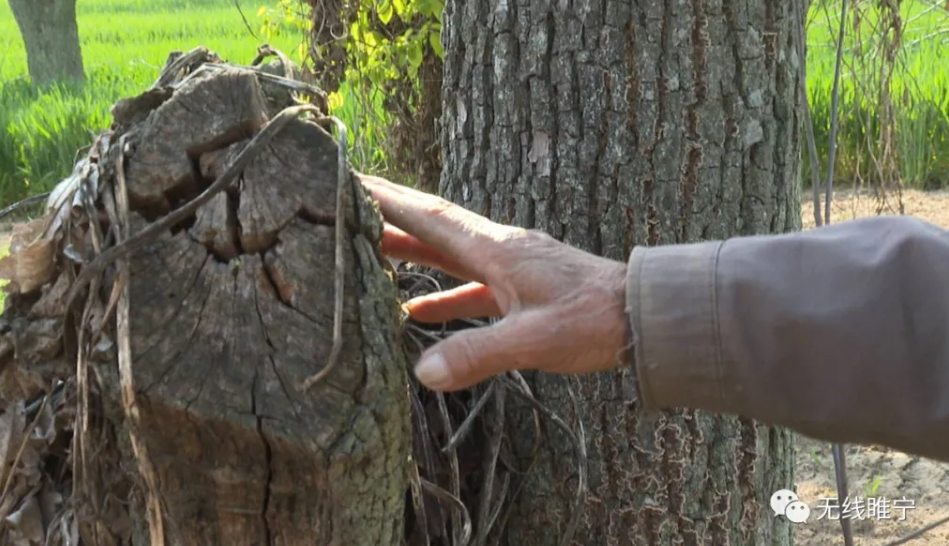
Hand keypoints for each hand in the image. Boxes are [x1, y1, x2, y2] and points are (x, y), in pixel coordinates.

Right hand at [357, 174, 632, 391]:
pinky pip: (469, 286)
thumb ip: (478, 355)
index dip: (386, 199)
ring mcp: (509, 268)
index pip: (429, 217)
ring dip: (409, 251)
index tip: (348, 178)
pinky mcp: (520, 290)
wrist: (644, 316)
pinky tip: (417, 312)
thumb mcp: (533, 340)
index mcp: (495, 250)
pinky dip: (440, 293)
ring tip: (367, 250)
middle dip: (388, 215)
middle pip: (431, 228)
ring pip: (447, 254)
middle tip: (344, 204)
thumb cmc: (593, 321)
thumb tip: (422, 373)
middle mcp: (497, 249)